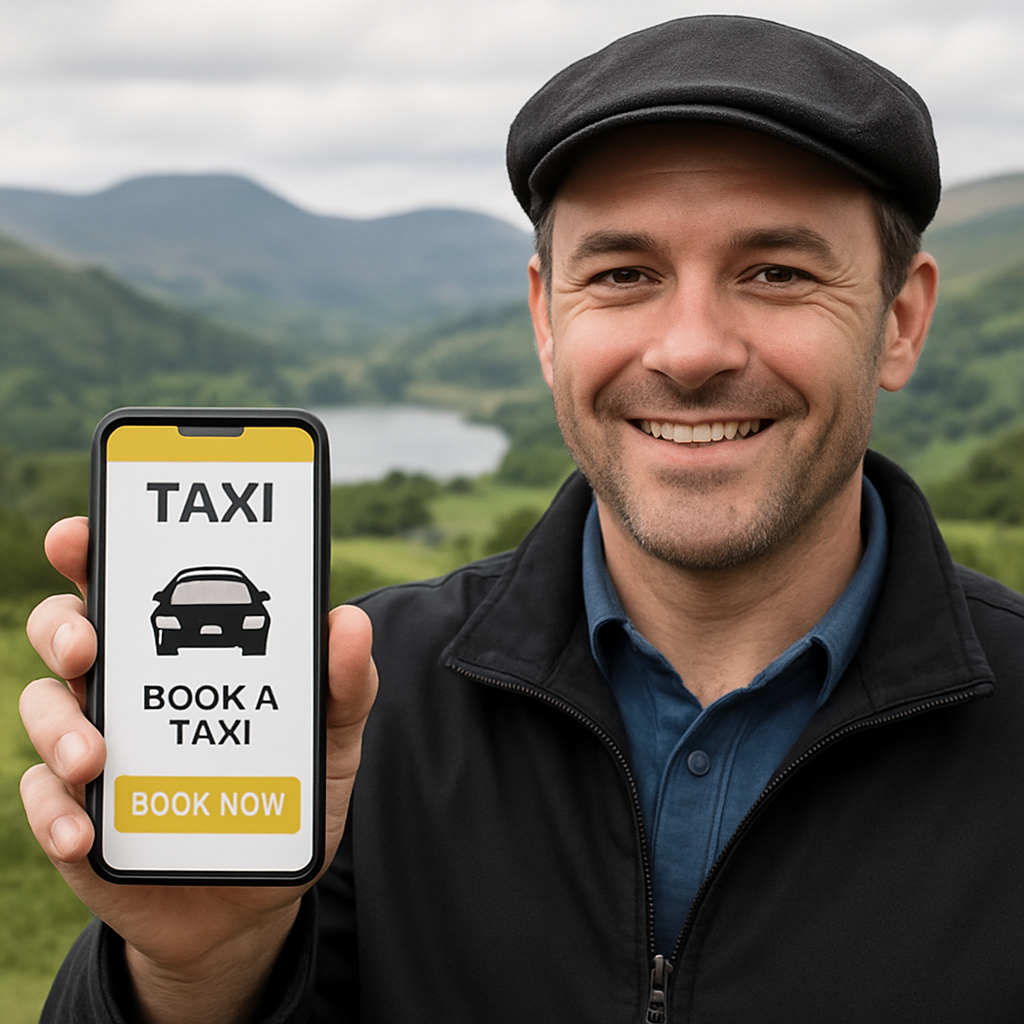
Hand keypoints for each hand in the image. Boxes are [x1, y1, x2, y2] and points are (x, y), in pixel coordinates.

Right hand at [19, 517, 377, 1023]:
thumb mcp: (331, 738)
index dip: (94, 551)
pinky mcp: (76, 816)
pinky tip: (83, 831)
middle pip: (66, 630)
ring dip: (58, 725)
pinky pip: (41, 800)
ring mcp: (95, 751)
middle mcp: (128, 690)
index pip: (129, 586)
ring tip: (94, 757)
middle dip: (62, 626)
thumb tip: (348, 622)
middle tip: (89, 645)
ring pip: (43, 708)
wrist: (254, 899)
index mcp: (181, 653)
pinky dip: (54, 812)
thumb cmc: (287, 797)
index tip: (78, 536)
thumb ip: (345, 685)